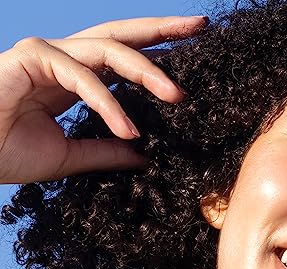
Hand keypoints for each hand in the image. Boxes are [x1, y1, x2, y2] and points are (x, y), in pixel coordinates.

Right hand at [0, 16, 207, 183]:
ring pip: (107, 50)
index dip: (157, 56)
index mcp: (77, 80)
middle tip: (199, 26)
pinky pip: (81, 77)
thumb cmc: (9, 153)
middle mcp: (66, 61)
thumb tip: (144, 154)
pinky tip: (128, 128)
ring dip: (146, 72)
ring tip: (178, 97)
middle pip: (122, 36)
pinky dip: (107, 103)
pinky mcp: (31, 58)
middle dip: (162, 30)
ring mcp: (48, 55)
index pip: (124, 60)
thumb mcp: (73, 156)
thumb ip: (108, 151)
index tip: (193, 54)